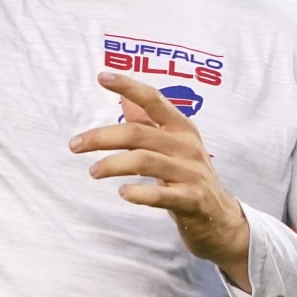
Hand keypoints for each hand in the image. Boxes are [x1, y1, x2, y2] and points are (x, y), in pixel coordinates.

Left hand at [69, 71, 251, 291]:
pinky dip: (140, 193)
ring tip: (93, 171)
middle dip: (102, 137)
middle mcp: (187, 146)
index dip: (129, 86)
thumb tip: (125, 100)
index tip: (103, 76)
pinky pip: (163, 195)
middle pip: (139, 133)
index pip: (154, 100)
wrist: (221, 220)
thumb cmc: (190, 178)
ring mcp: (192, 173)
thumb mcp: (173, 146)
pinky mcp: (193, 200)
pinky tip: (123, 193)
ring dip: (113, 164)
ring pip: (146, 161)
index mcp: (182, 129)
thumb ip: (150, 124)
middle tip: (75, 145)